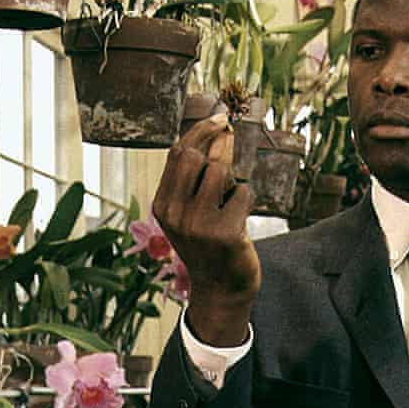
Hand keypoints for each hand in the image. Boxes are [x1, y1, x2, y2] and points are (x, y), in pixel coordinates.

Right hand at [153, 114, 259, 346]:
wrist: (220, 290)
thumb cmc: (210, 244)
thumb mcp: (190, 212)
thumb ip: (194, 178)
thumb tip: (216, 132)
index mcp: (162, 205)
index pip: (178, 153)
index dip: (201, 130)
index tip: (220, 116)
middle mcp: (175, 213)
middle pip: (197, 157)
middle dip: (220, 142)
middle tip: (232, 135)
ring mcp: (199, 224)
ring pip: (221, 172)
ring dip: (234, 177)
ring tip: (232, 197)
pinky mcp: (225, 233)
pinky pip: (243, 194)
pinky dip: (246, 199)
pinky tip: (240, 220)